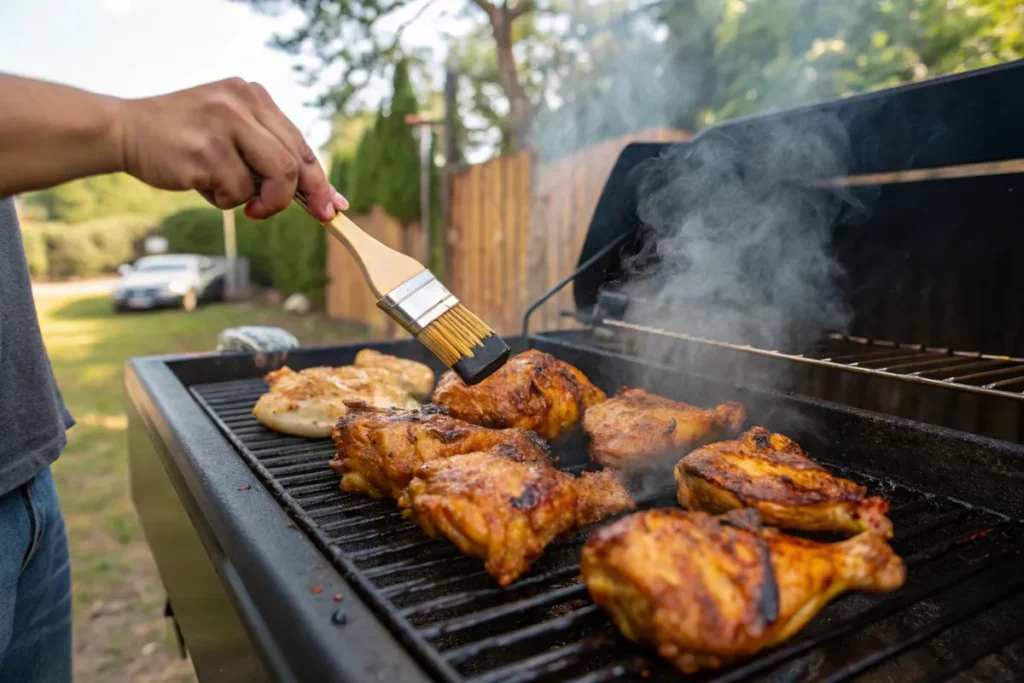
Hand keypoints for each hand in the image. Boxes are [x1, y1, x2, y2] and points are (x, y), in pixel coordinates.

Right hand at [115, 78, 347, 220]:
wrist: (123, 130)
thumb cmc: (182, 139)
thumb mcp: (230, 131)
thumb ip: (267, 152)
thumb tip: (320, 197)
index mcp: (252, 95)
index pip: (299, 143)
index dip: (320, 180)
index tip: (333, 207)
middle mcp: (242, 102)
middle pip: (294, 162)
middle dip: (296, 198)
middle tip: (280, 215)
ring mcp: (225, 124)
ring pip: (275, 178)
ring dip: (260, 201)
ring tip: (234, 198)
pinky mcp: (207, 150)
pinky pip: (237, 191)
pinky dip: (224, 200)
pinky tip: (201, 184)